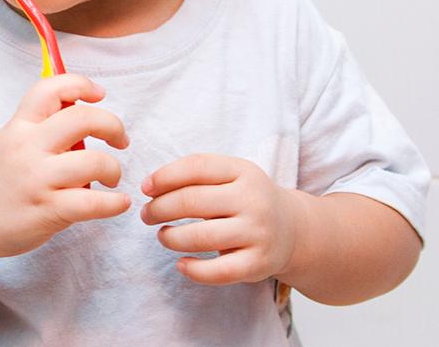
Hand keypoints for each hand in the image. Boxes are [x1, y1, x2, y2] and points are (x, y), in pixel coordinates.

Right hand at [0, 73, 130, 263]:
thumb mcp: (7, 142)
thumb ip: (38, 126)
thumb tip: (79, 111)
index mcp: (19, 126)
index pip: (50, 89)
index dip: (81, 84)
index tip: (99, 95)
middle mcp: (28, 148)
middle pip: (83, 120)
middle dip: (112, 125)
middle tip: (120, 140)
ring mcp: (37, 180)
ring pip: (94, 162)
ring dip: (114, 169)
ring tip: (111, 177)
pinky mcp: (46, 212)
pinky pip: (92, 203)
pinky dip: (113, 203)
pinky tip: (118, 203)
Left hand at [140, 153, 304, 284]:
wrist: (293, 229)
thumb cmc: (248, 199)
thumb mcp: (231, 175)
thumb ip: (196, 175)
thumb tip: (151, 186)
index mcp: (243, 171)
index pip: (196, 167)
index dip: (164, 176)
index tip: (146, 188)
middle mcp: (253, 200)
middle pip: (192, 201)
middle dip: (159, 208)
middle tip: (147, 215)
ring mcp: (257, 233)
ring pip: (200, 237)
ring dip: (171, 238)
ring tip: (163, 236)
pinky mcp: (258, 264)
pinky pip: (218, 271)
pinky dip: (193, 269)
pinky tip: (181, 263)